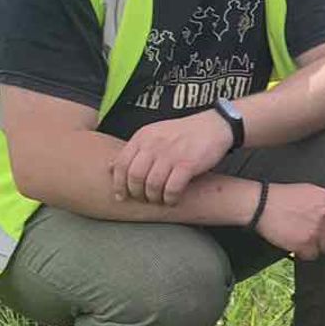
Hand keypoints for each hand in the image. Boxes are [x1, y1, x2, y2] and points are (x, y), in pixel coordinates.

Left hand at [112, 111, 235, 204]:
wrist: (214, 125)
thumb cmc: (184, 133)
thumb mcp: (154, 134)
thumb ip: (134, 150)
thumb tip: (110, 166)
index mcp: (142, 137)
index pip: (120, 164)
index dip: (118, 184)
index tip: (121, 196)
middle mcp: (153, 145)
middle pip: (134, 176)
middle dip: (136, 193)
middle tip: (143, 200)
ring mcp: (170, 154)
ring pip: (152, 185)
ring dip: (154, 197)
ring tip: (159, 200)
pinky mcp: (188, 163)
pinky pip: (172, 188)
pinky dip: (170, 198)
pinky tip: (173, 200)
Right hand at [254, 182, 324, 260]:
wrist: (262, 204)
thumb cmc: (282, 197)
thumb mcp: (309, 191)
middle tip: (313, 234)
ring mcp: (316, 229)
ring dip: (316, 246)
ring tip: (303, 239)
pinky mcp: (305, 242)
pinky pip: (313, 255)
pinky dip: (305, 253)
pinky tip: (297, 245)